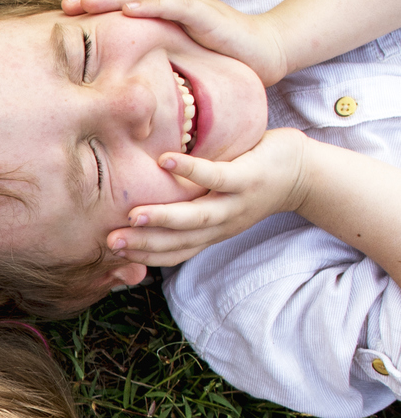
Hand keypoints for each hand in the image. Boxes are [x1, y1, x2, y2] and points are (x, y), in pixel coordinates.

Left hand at [61, 0, 290, 86]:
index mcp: (163, 14)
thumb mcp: (176, 59)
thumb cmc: (219, 58)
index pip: (123, 5)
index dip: (95, 8)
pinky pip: (173, 6)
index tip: (64, 18)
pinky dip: (150, 5)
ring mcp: (189, 6)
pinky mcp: (206, 13)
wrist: (265, 53)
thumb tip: (117, 80)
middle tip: (65, 6)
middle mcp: (172, 4)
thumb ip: (151, 60)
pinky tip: (128, 8)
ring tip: (87, 3)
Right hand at [106, 128, 312, 267]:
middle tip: (112, 242)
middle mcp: (223, 224)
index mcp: (213, 232)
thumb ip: (191, 207)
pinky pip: (216, 176)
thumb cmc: (253, 184)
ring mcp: (236, 202)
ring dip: (164, 218)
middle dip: (144, 243)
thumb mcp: (221, 204)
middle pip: (180, 241)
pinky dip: (191, 171)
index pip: (174, 252)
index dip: (144, 256)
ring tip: (133, 215)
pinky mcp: (248, 178)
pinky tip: (166, 161)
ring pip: (197, 217)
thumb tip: (151, 199)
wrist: (306, 174)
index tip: (112, 253)